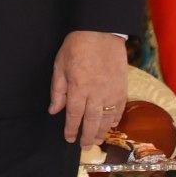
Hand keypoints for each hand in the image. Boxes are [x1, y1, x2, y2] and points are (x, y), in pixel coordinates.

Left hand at [48, 30, 127, 147]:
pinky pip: (120, 108)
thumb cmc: (77, 45)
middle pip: (91, 121)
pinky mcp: (122, 87)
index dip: (71, 129)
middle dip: (87, 136)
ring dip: (102, 131)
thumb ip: (58, 90)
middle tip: (84, 145)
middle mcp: (95, 93)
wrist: (102, 30)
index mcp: (78, 87)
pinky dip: (116, 118)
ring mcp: (111, 91)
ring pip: (107, 118)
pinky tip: (112, 125)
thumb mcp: (60, 65)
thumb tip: (54, 110)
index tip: (69, 138)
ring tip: (97, 140)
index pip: (73, 115)